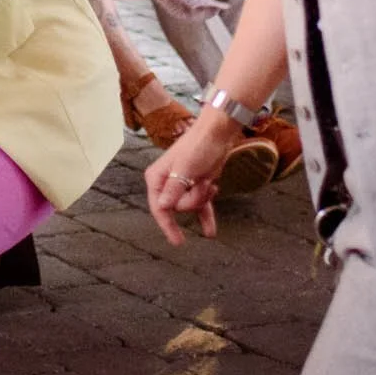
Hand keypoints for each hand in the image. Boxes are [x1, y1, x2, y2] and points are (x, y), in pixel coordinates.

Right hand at [145, 115, 239, 244]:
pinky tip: (210, 232)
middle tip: (201, 183)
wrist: (218, 132)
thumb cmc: (199, 145)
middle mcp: (167, 183)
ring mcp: (182, 185)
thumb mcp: (186, 168)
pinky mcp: (196, 185)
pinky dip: (206, 216)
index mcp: (157, 178)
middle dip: (193, 200)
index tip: (178, 242)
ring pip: (191, 206)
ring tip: (209, 181)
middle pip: (179, 208)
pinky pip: (201, 206)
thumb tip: (162, 207)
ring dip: (203, 198)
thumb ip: (174, 189)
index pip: (159, 208)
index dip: (168, 226)